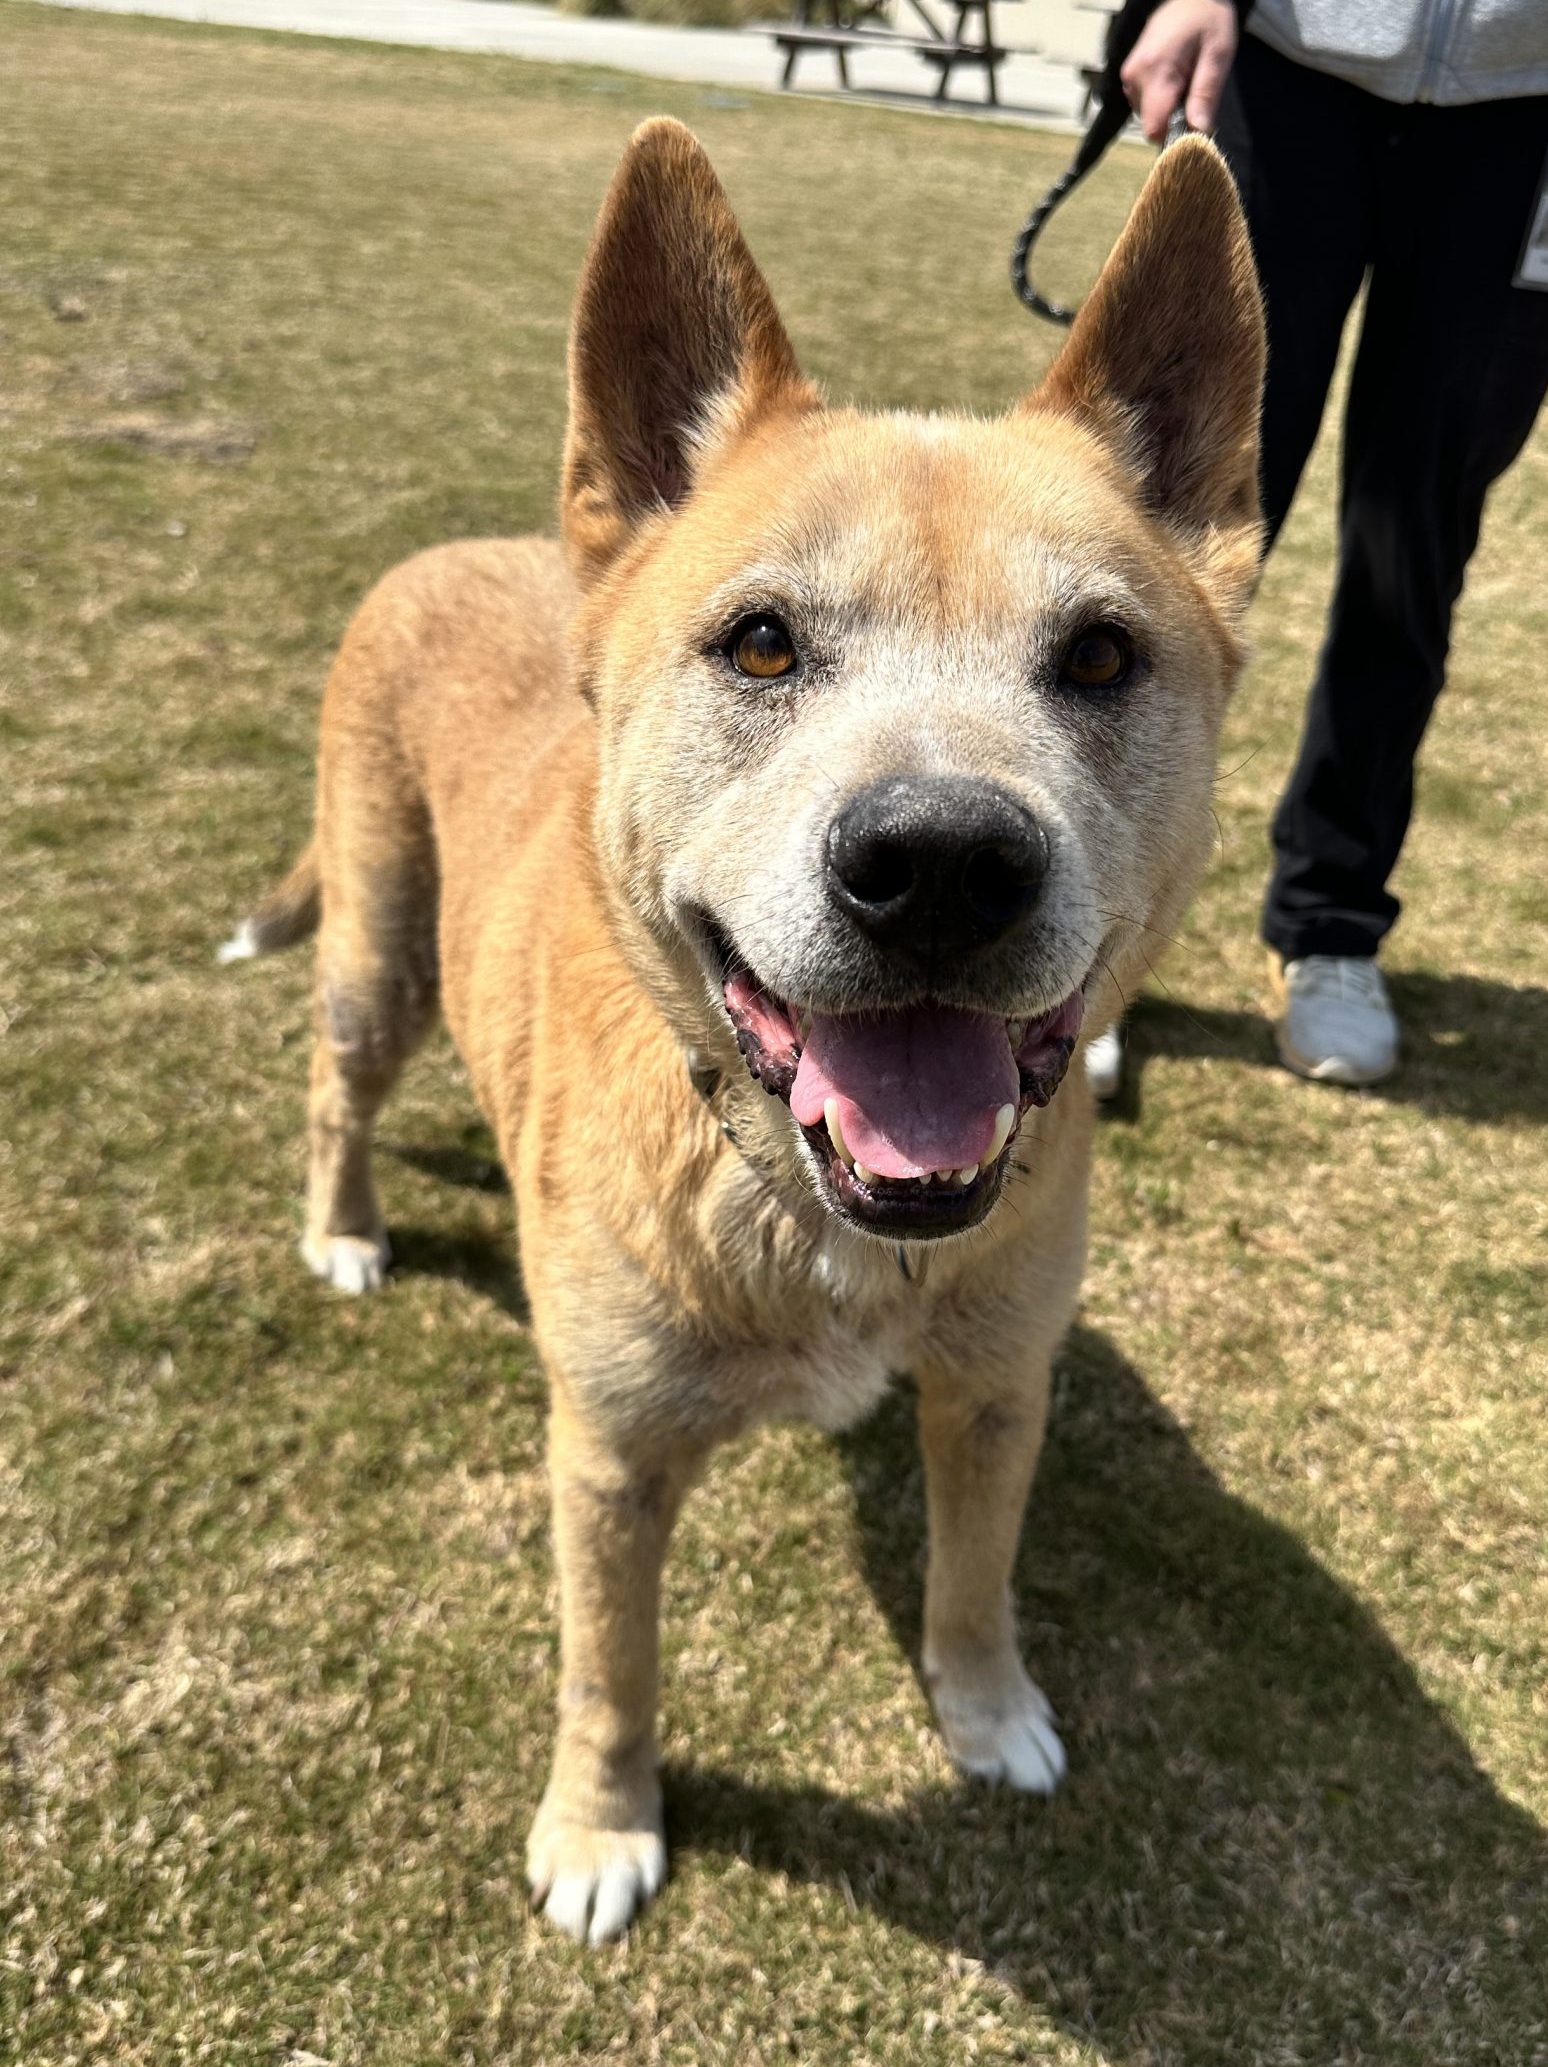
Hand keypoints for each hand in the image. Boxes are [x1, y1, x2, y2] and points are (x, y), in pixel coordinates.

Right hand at [1119, 0, 1238, 143]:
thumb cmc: (1208, 20)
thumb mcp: (1218, 55)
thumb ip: (1206, 94)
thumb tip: (1199, 133)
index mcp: (1156, 72)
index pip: (1155, 129)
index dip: (1175, 136)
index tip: (1193, 126)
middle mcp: (1135, 77)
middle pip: (1153, 124)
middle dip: (1176, 118)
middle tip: (1194, 90)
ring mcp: (1129, 77)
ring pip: (1148, 116)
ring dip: (1169, 108)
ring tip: (1185, 79)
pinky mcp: (1129, 77)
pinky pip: (1144, 104)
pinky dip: (1161, 99)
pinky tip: (1174, 78)